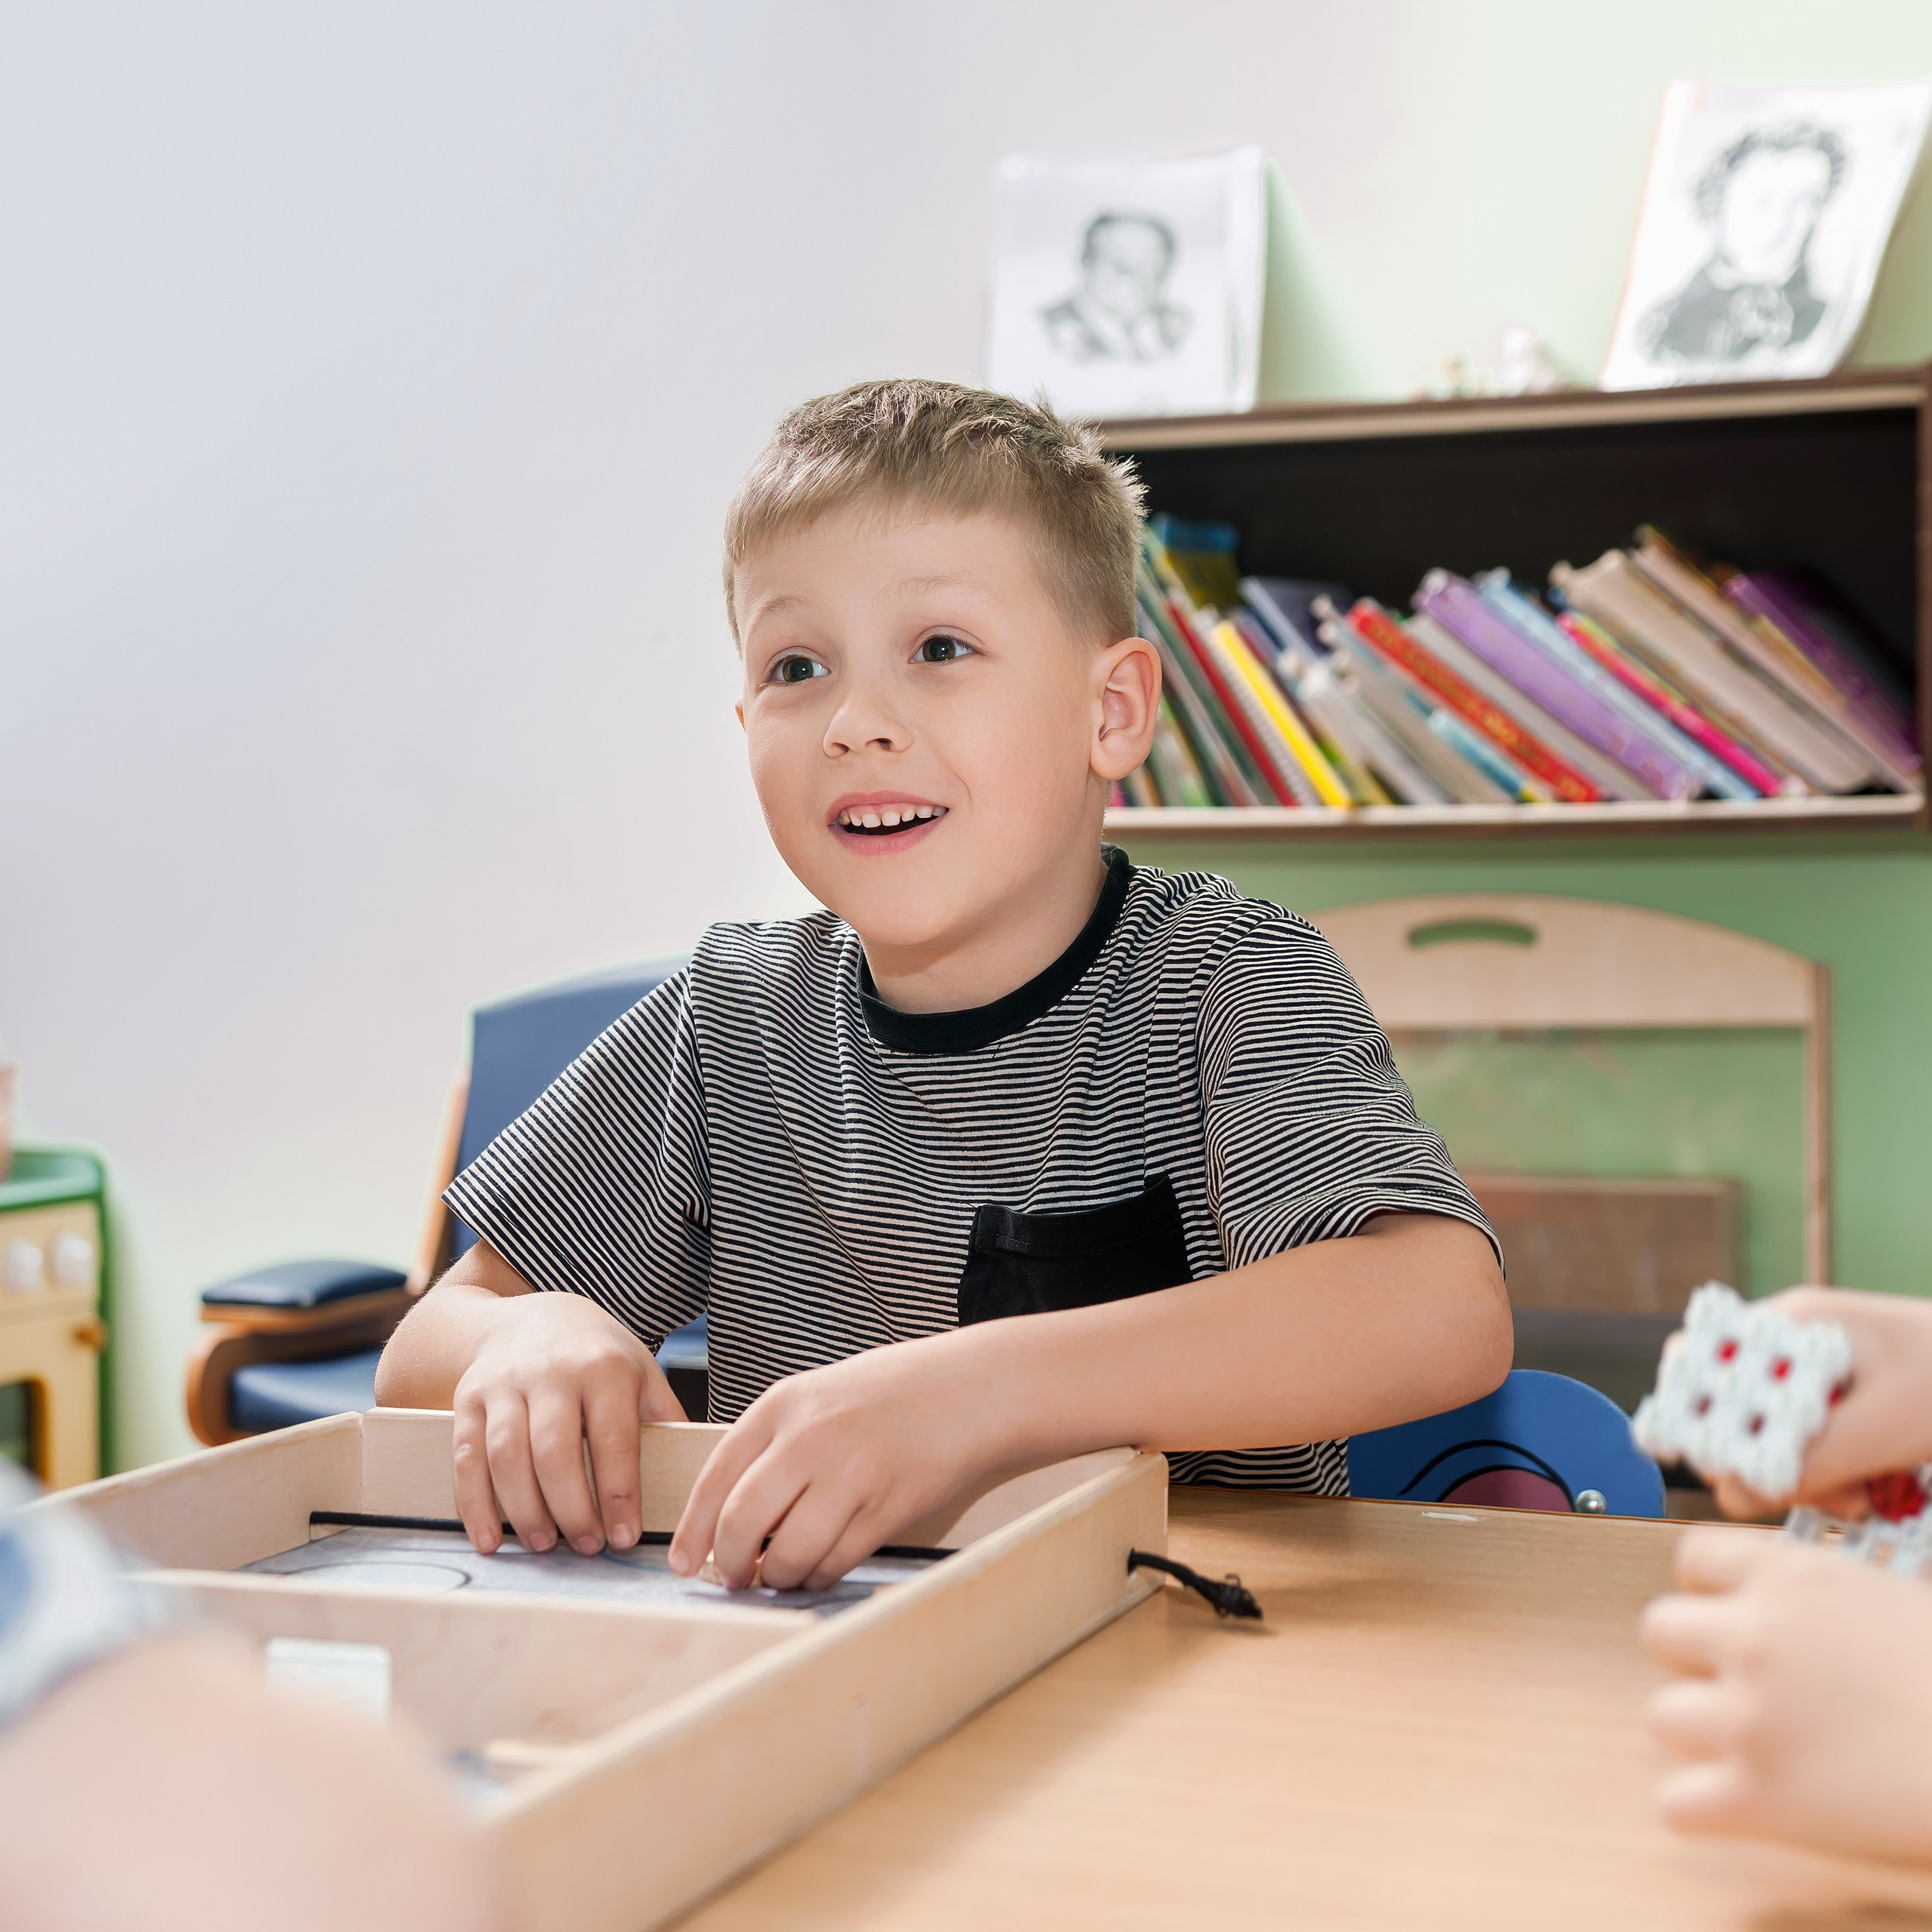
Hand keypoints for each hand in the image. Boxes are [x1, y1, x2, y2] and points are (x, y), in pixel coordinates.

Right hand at [452, 1290, 685, 1555]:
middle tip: (587, 1546)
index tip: (624, 1538)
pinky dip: (475, 1504)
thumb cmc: (598, 1357)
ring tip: (545, 1545)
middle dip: (571, 1509)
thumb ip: (663, 1419)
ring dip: (525, 1511)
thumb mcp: (641, 1372)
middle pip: (555, 1453)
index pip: (613, 1439)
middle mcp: (552, 1372)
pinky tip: (490, 1539)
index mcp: (604, 1369)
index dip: (619, 1494)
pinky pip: (466, 1457)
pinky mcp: (468, 1398)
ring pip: (507, 1457)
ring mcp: (505, 1384)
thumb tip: (697, 1477)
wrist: (534, 1314)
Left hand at [669, 1333, 997, 1590]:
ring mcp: (849, 1476)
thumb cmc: (887, 1395)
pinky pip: (833, 1563)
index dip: (693, 1530)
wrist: (967, 1391)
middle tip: (732, 1578)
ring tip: (780, 1574)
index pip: (715, 1477)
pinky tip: (819, 1568)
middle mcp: (809, 1440)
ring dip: (776, 1577)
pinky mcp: (885, 1510)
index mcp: (783, 1405)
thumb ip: (772, 1445)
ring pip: (787, 1554)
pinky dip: (817, 1576)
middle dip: (730, 1563)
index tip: (683, 1563)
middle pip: (742, 1522)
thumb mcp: (816, 1399)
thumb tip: (725, 1515)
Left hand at [1641, 1526, 1931, 1866]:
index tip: (1741, 1616)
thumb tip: (1800, 1610)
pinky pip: (1678, 1804)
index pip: (1693, 1558)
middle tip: (1749, 1685)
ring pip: (1663, 1715)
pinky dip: (1703, 1811)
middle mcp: (1757, 1637)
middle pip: (1660, 1630)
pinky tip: (1744, 1807)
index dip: (1714, 1591)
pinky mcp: (1762, 1798)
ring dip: (1702, 1733)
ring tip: (1758, 1746)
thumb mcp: (1897, 1597)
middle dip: (1697, 1658)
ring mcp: (1751, 1717)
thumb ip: (1829, 1598)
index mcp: (1794, 1576)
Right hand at [1692, 1288, 1931, 1519]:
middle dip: (1758, 1462)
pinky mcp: (1848, 1413)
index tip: (1724, 1465)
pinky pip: (1813, 1455)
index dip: (1691, 1414)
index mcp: (1793, 1327)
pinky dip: (1835, 1481)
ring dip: (1807, 1481)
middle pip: (1729, 1412)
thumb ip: (1811, 1461)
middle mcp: (1794, 1347)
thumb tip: (1734, 1494)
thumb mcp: (1887, 1429)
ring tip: (1861, 1498)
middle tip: (1808, 1489)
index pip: (1697, 1361)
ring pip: (1770, 1443)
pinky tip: (1877, 1491)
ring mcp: (1821, 1380)